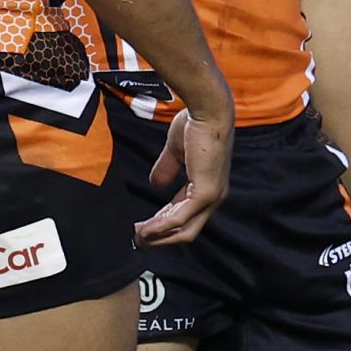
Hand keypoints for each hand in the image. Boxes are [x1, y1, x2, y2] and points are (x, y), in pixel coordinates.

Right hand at [135, 106, 230, 245]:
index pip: (184, 214)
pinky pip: (179, 218)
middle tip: (138, 239)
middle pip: (186, 230)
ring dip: (158, 236)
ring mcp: (211, 197)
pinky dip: (160, 227)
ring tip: (137, 238)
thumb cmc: (195, 125)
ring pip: (183, 230)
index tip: (143, 227)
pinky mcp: (205, 193)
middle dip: (161, 237)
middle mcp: (213, 196)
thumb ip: (167, 169)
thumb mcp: (176, 152)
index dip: (162, 223)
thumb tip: (155, 184)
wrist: (206, 111)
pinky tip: (144, 230)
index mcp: (206, 186)